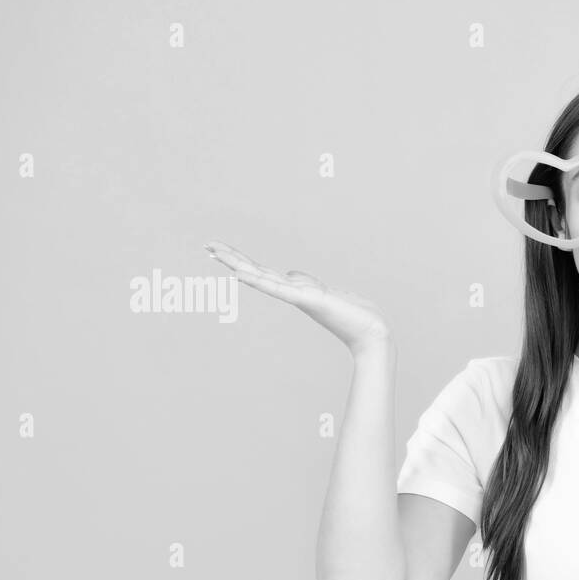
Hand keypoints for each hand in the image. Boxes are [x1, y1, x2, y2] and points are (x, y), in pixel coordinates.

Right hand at [204, 241, 391, 353]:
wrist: (372, 334)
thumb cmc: (354, 315)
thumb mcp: (326, 291)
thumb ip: (306, 282)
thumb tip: (290, 273)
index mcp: (296, 290)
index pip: (264, 272)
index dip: (243, 261)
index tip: (221, 250)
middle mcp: (293, 293)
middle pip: (256, 272)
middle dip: (232, 258)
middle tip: (206, 245)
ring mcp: (298, 297)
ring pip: (262, 278)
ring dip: (238, 264)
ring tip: (216, 253)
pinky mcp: (308, 300)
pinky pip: (279, 289)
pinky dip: (259, 281)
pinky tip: (241, 273)